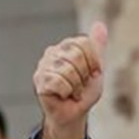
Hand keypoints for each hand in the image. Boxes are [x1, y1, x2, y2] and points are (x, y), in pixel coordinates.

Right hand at [33, 22, 106, 138]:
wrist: (73, 114)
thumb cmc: (83, 92)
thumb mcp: (95, 68)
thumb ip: (97, 47)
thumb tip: (100, 24)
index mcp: (67, 46)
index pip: (84, 43)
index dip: (93, 61)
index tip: (93, 74)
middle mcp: (52, 52)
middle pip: (76, 56)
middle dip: (84, 75)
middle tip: (79, 85)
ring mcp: (43, 66)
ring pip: (67, 70)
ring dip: (75, 86)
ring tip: (71, 91)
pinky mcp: (39, 80)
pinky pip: (58, 82)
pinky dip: (66, 92)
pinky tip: (62, 95)